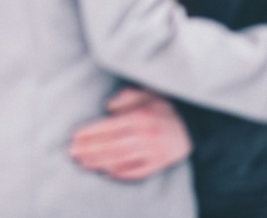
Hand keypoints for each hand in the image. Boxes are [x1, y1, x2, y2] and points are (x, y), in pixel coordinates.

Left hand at [68, 87, 191, 180]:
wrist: (194, 125)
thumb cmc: (165, 106)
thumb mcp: (147, 92)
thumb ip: (126, 96)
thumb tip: (107, 107)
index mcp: (139, 117)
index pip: (108, 127)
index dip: (89, 133)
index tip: (74, 137)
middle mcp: (145, 135)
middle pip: (111, 146)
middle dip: (89, 150)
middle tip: (72, 153)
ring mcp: (153, 151)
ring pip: (121, 160)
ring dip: (99, 163)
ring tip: (83, 163)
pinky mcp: (160, 163)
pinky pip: (137, 171)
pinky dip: (121, 173)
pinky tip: (107, 172)